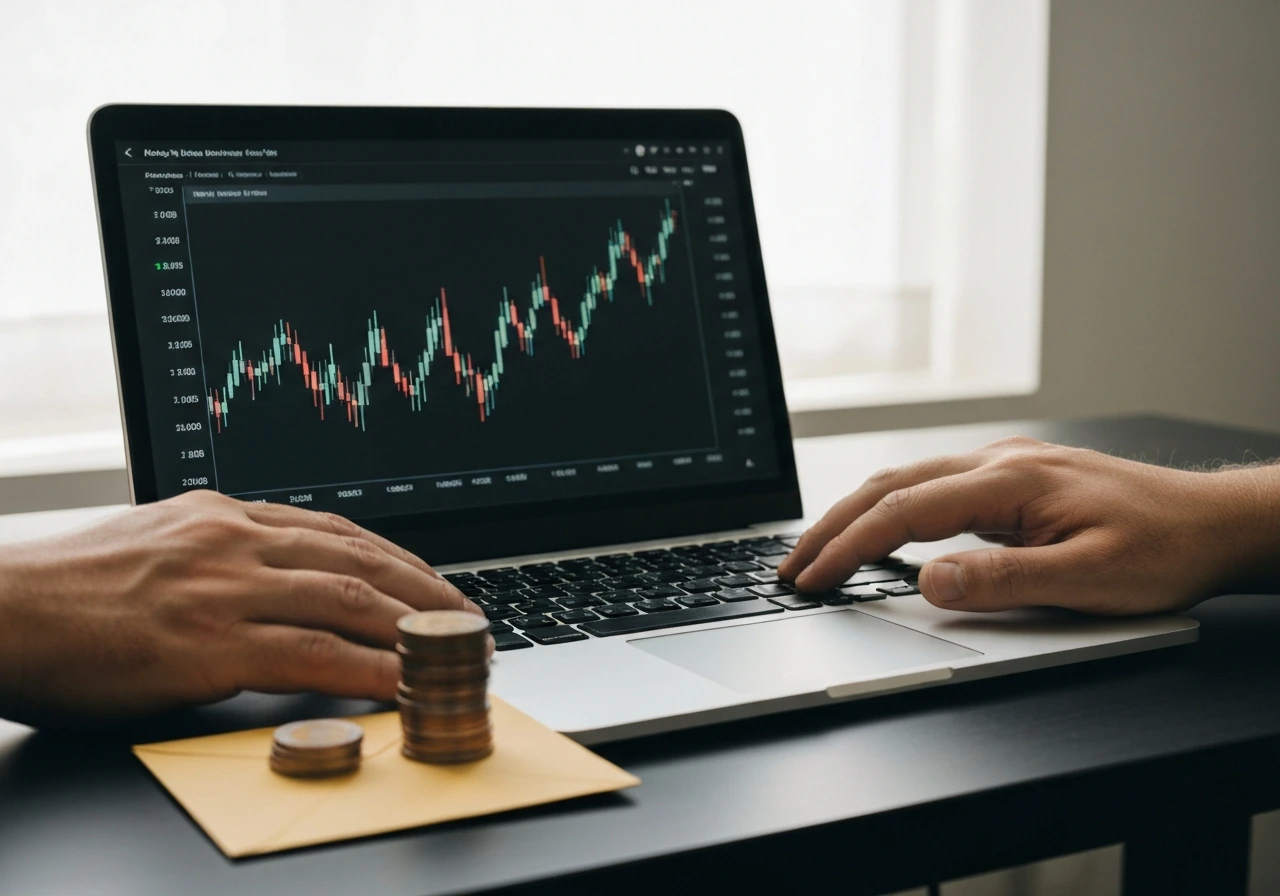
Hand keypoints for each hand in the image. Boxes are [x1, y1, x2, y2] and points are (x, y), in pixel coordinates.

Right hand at [0, 491, 480, 723]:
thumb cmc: (65, 590)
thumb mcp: (155, 545)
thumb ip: (219, 557)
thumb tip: (267, 583)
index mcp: (223, 517)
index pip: (337, 531)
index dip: (397, 558)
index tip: (430, 582)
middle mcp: (233, 543)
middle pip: (359, 560)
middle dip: (424, 591)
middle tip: (466, 617)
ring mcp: (223, 590)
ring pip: (347, 601)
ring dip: (413, 628)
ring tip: (452, 651)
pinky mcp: (206, 645)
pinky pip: (311, 655)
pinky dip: (367, 669)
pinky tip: (400, 684)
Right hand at [777, 436, 1279, 614]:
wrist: (1212, 522)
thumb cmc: (1163, 550)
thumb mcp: (1090, 580)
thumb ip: (1005, 580)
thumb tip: (930, 581)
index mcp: (1011, 481)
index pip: (904, 511)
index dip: (849, 547)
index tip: (812, 579)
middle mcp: (999, 463)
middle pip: (889, 486)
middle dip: (832, 526)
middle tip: (791, 566)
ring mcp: (1004, 467)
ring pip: (905, 482)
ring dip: (855, 516)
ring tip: (819, 552)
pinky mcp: (1012, 480)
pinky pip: (931, 489)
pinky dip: (888, 511)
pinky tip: (879, 533)